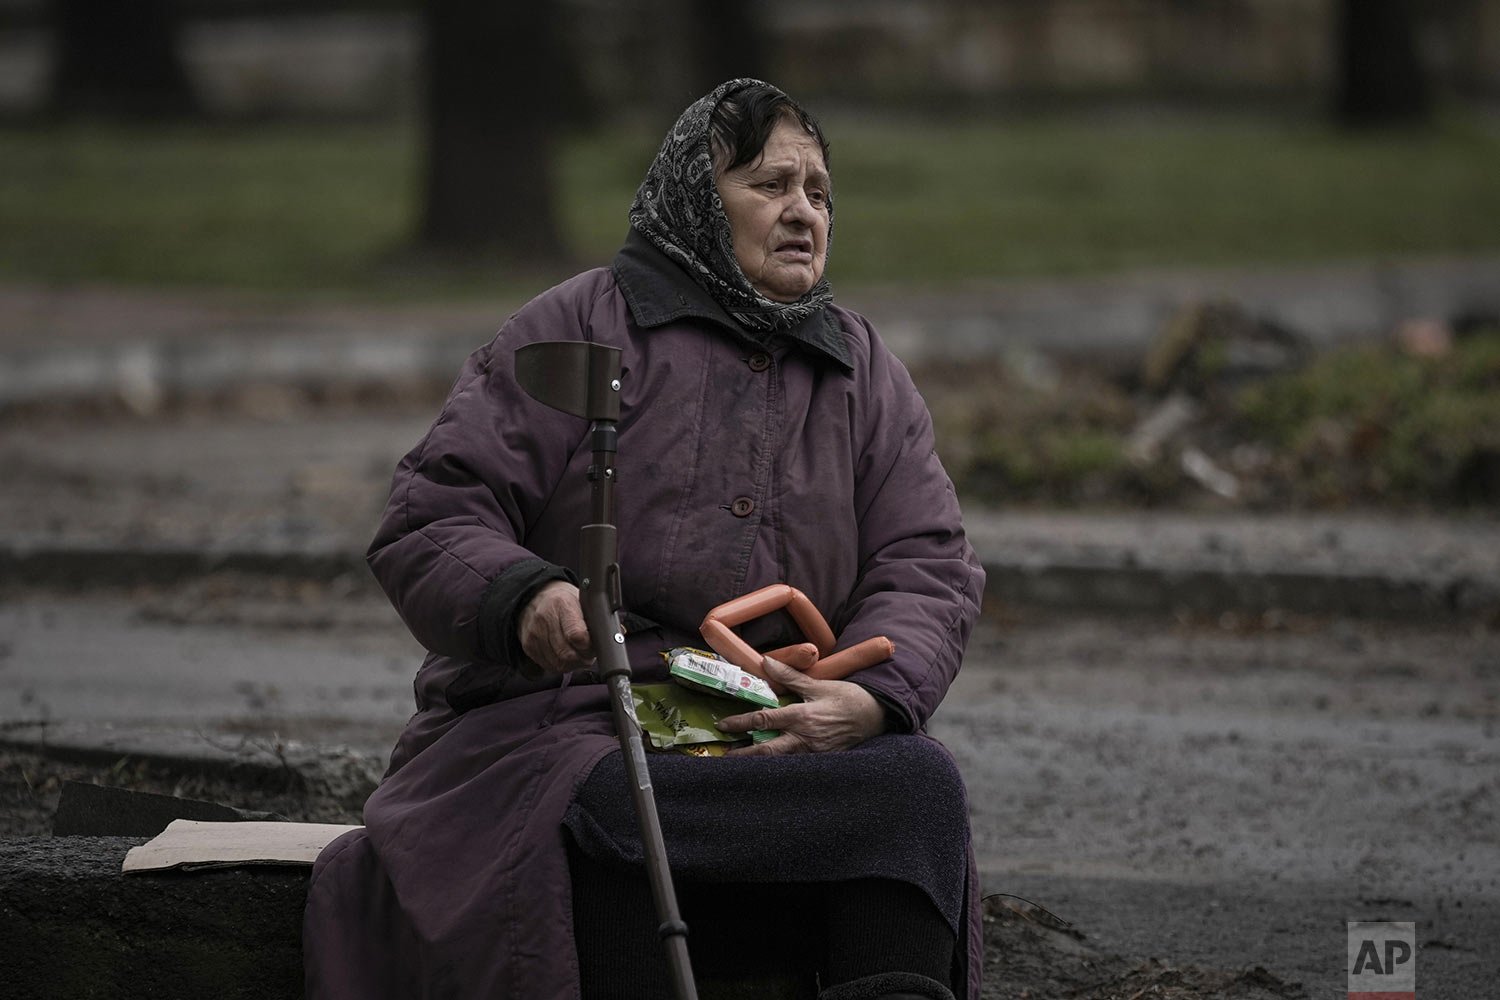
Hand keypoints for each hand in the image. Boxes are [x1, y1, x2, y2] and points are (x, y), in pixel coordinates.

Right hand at [516, 580, 595, 673]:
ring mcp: (534, 634)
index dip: (590, 646)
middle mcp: (545, 619)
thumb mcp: (582, 600)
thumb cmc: (563, 600)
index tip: (596, 646)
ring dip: (573, 664)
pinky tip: (565, 656)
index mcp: (563, 604)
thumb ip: (596, 618)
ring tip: (578, 655)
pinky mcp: (528, 645)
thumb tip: (617, 635)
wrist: (534, 596)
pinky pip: (548, 665)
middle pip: (567, 653)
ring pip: (558, 663)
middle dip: (583, 659)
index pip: (577, 635)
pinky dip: (560, 665)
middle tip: (589, 655)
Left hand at [718, 656, 886, 755]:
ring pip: (781, 763)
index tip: (723, 725)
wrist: (876, 714)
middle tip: (725, 756)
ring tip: (742, 766)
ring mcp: (814, 753)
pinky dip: (782, 768)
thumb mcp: (818, 684)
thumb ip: (790, 676)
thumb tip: (766, 661)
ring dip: (760, 764)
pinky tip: (771, 769)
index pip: (764, 720)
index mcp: (801, 716)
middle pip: (767, 751)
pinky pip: (798, 767)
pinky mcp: (823, 761)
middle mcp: (805, 738)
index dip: (740, 723)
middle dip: (744, 755)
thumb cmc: (846, 697)